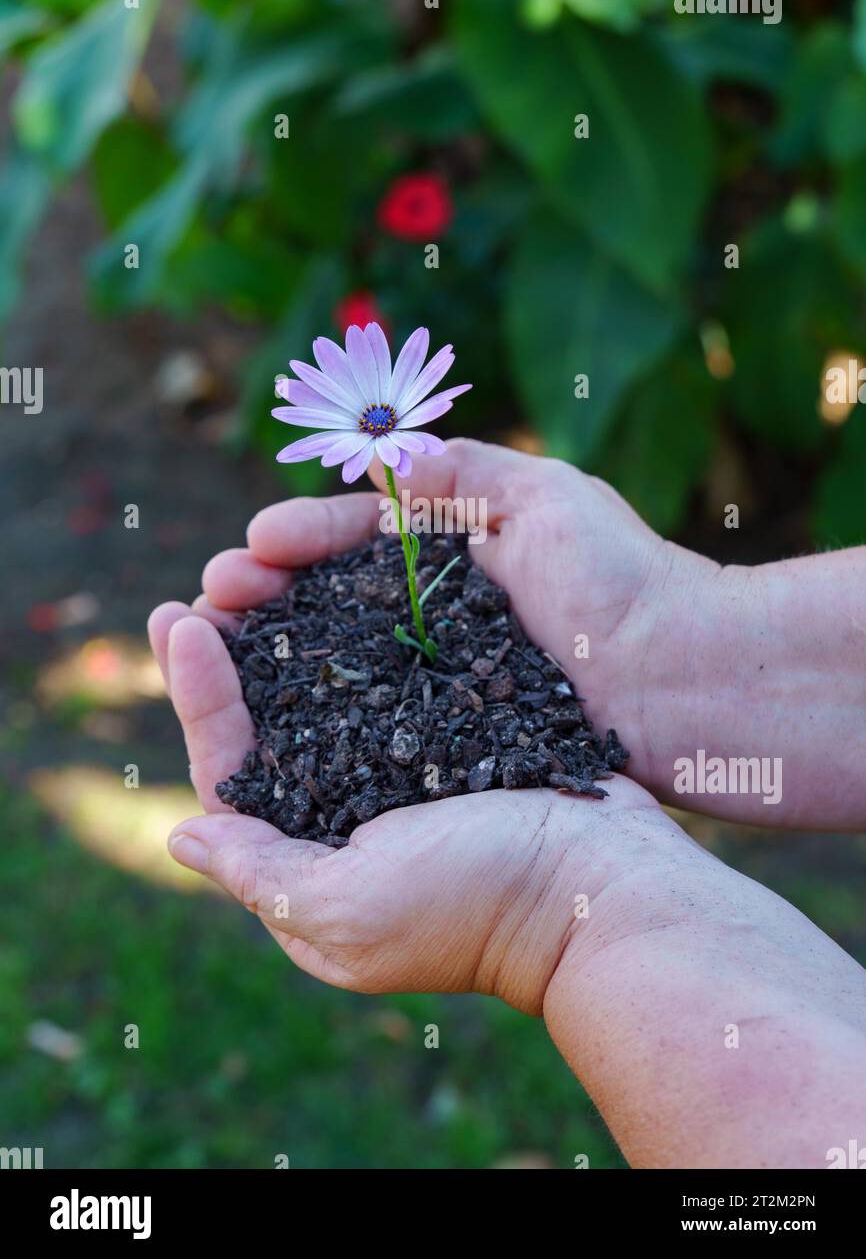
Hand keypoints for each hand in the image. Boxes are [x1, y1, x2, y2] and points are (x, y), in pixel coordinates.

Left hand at [148, 547, 660, 1012]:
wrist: (605, 884)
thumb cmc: (474, 901)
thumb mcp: (348, 908)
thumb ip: (258, 872)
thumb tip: (179, 836)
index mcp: (311, 863)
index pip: (233, 771)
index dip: (198, 696)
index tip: (179, 617)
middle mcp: (350, 817)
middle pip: (274, 725)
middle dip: (236, 652)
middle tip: (212, 580)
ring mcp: (405, 776)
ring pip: (331, 692)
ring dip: (293, 630)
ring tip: (263, 566)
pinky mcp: (456, 740)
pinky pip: (396, 679)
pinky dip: (366, 634)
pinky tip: (345, 584)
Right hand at [193, 436, 715, 802]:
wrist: (686, 682)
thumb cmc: (622, 580)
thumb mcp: (546, 496)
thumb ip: (464, 470)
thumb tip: (388, 460)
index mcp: (456, 550)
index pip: (358, 535)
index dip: (302, 536)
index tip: (254, 544)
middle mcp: (440, 612)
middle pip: (332, 597)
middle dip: (268, 591)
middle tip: (212, 596)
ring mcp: (443, 677)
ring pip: (340, 657)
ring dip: (277, 648)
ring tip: (215, 643)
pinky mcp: (453, 736)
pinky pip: (372, 717)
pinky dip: (318, 711)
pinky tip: (273, 712)